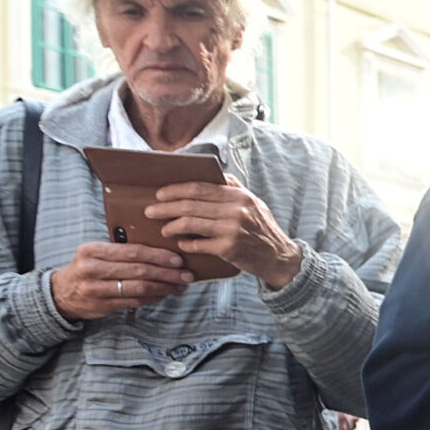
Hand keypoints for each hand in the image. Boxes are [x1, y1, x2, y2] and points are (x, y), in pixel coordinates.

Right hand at [48, 240, 196, 320]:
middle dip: (167, 273)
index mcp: (92, 251)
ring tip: (180, 286)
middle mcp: (92, 269)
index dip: (158, 256)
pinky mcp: (102, 306)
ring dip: (164, 287)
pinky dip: (153, 298)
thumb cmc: (86, 268)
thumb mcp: (95, 254)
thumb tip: (160, 252)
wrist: (61, 292)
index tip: (178, 259)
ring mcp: (96, 289)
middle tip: (186, 275)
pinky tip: (165, 294)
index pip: (131, 252)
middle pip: (138, 271)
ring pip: (138, 288)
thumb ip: (121, 251)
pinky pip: (134, 302)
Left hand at [148, 178, 302, 288]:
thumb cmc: (263, 229)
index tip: (159, 194)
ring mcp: (232, 230)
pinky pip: (198, 244)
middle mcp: (236, 210)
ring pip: (190, 223)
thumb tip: (213, 173)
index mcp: (239, 196)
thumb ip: (234, 187)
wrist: (279, 257)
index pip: (199, 188)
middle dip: (165, 208)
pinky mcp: (229, 249)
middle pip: (190, 205)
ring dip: (171, 226)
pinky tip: (182, 243)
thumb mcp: (254, 203)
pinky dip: (186, 244)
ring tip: (164, 229)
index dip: (175, 190)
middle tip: (150, 211)